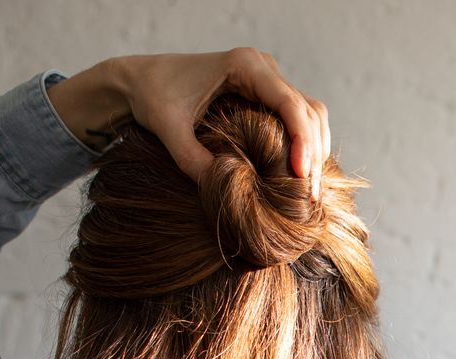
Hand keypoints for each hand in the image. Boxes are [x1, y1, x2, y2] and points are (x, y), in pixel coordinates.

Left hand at [48, 49, 330, 200]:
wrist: (142, 79)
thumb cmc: (153, 96)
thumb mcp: (168, 129)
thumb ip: (192, 159)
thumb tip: (226, 189)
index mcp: (244, 65)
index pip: (290, 103)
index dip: (302, 141)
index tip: (300, 177)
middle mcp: (264, 68)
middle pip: (310, 111)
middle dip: (314, 154)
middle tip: (309, 197)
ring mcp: (268, 81)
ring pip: (311, 115)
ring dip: (314, 153)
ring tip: (309, 194)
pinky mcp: (266, 96)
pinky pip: (297, 121)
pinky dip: (303, 148)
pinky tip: (298, 180)